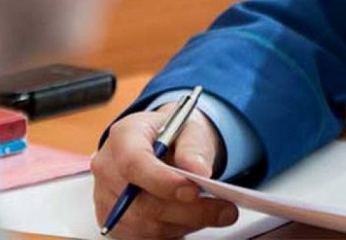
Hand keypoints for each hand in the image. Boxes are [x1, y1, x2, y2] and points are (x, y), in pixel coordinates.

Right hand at [91, 105, 237, 238]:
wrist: (166, 142)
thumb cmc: (175, 133)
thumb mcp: (189, 127)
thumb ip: (194, 147)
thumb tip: (199, 171)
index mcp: (123, 138)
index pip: (133, 164)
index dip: (162, 181)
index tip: (194, 190)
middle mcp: (109, 171)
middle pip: (141, 203)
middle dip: (188, 210)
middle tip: (225, 209)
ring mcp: (110, 201)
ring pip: (147, 226)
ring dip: (187, 222)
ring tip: (219, 212)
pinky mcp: (119, 223)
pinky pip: (147, 237)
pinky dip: (177, 230)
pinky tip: (196, 217)